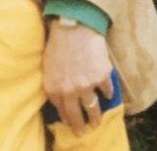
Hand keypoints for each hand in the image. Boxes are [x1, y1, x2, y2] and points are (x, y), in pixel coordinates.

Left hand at [42, 20, 114, 136]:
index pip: (62, 111)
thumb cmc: (58, 43)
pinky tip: (108, 93)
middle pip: (77, 116)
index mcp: (55, 89)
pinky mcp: (102, 77)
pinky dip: (108, 92)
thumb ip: (53, 85)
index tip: (72, 124)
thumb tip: (59, 99)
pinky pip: (107, 91)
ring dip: (96, 116)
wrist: (74, 26)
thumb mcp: (47, 66)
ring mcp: (87, 86)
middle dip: (81, 126)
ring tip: (97, 120)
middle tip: (85, 130)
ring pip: (93, 108)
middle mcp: (70, 91)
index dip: (68, 119)